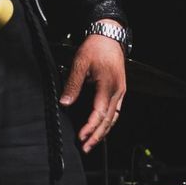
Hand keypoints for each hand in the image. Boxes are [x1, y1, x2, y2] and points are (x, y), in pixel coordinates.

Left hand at [59, 24, 127, 152]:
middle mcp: (117, 91)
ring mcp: (120, 91)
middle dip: (97, 136)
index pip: (99, 113)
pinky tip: (101, 128)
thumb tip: (64, 103)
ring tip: (92, 143)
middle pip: (109, 120)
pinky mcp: (120, 90)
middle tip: (86, 148)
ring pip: (114, 117)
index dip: (90, 128)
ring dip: (103, 132)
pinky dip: (108, 122)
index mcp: (108, 86)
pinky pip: (116, 111)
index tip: (81, 137)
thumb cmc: (95, 48)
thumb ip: (73, 84)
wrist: (109, 36)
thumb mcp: (80, 63)